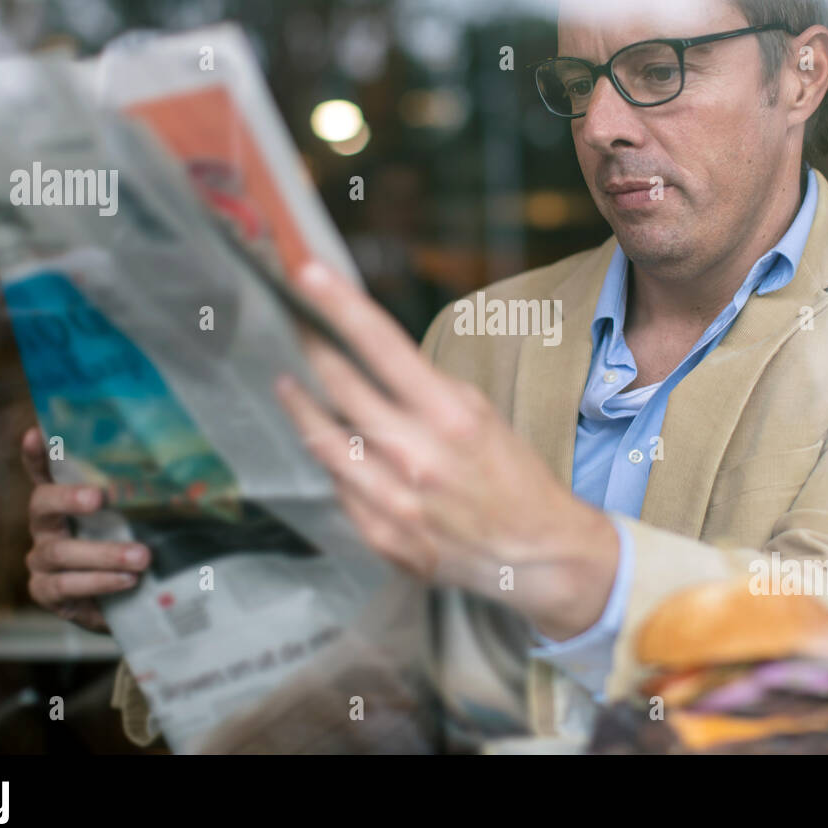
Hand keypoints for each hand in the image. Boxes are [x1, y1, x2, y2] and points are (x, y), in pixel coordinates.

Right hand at [21, 426, 151, 632]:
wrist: (129, 605)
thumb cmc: (135, 550)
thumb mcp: (141, 522)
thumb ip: (145, 501)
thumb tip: (188, 476)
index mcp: (67, 501)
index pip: (47, 472)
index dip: (38, 454)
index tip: (36, 432)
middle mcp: (48, 526)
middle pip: (42, 504)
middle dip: (68, 498)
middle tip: (98, 496)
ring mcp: (42, 559)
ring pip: (61, 551)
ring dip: (104, 553)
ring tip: (141, 557)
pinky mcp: (46, 591)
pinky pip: (66, 585)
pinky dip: (100, 581)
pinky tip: (127, 580)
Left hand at [275, 261, 618, 640]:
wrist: (537, 554)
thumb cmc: (514, 477)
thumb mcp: (482, 414)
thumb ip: (426, 390)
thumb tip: (373, 361)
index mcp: (450, 417)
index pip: (382, 345)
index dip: (340, 305)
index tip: (308, 273)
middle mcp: (416, 457)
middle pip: (340, 388)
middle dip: (313, 350)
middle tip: (300, 330)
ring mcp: (394, 500)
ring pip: (324, 441)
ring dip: (303, 408)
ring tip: (291, 387)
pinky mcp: (382, 537)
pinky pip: (338, 488)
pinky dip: (334, 464)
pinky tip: (334, 451)